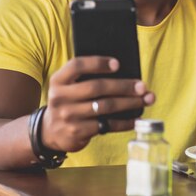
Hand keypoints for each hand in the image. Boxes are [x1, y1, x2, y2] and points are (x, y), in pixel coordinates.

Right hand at [40, 56, 154, 152]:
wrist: (50, 131)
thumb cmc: (69, 101)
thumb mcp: (68, 86)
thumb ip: (85, 77)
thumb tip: (123, 71)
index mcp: (58, 80)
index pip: (77, 65)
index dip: (98, 63)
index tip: (118, 64)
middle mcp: (60, 97)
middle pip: (97, 87)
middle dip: (124, 86)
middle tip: (142, 86)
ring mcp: (68, 116)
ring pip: (105, 106)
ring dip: (129, 103)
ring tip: (146, 99)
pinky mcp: (77, 132)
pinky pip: (106, 125)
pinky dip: (125, 122)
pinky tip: (136, 118)